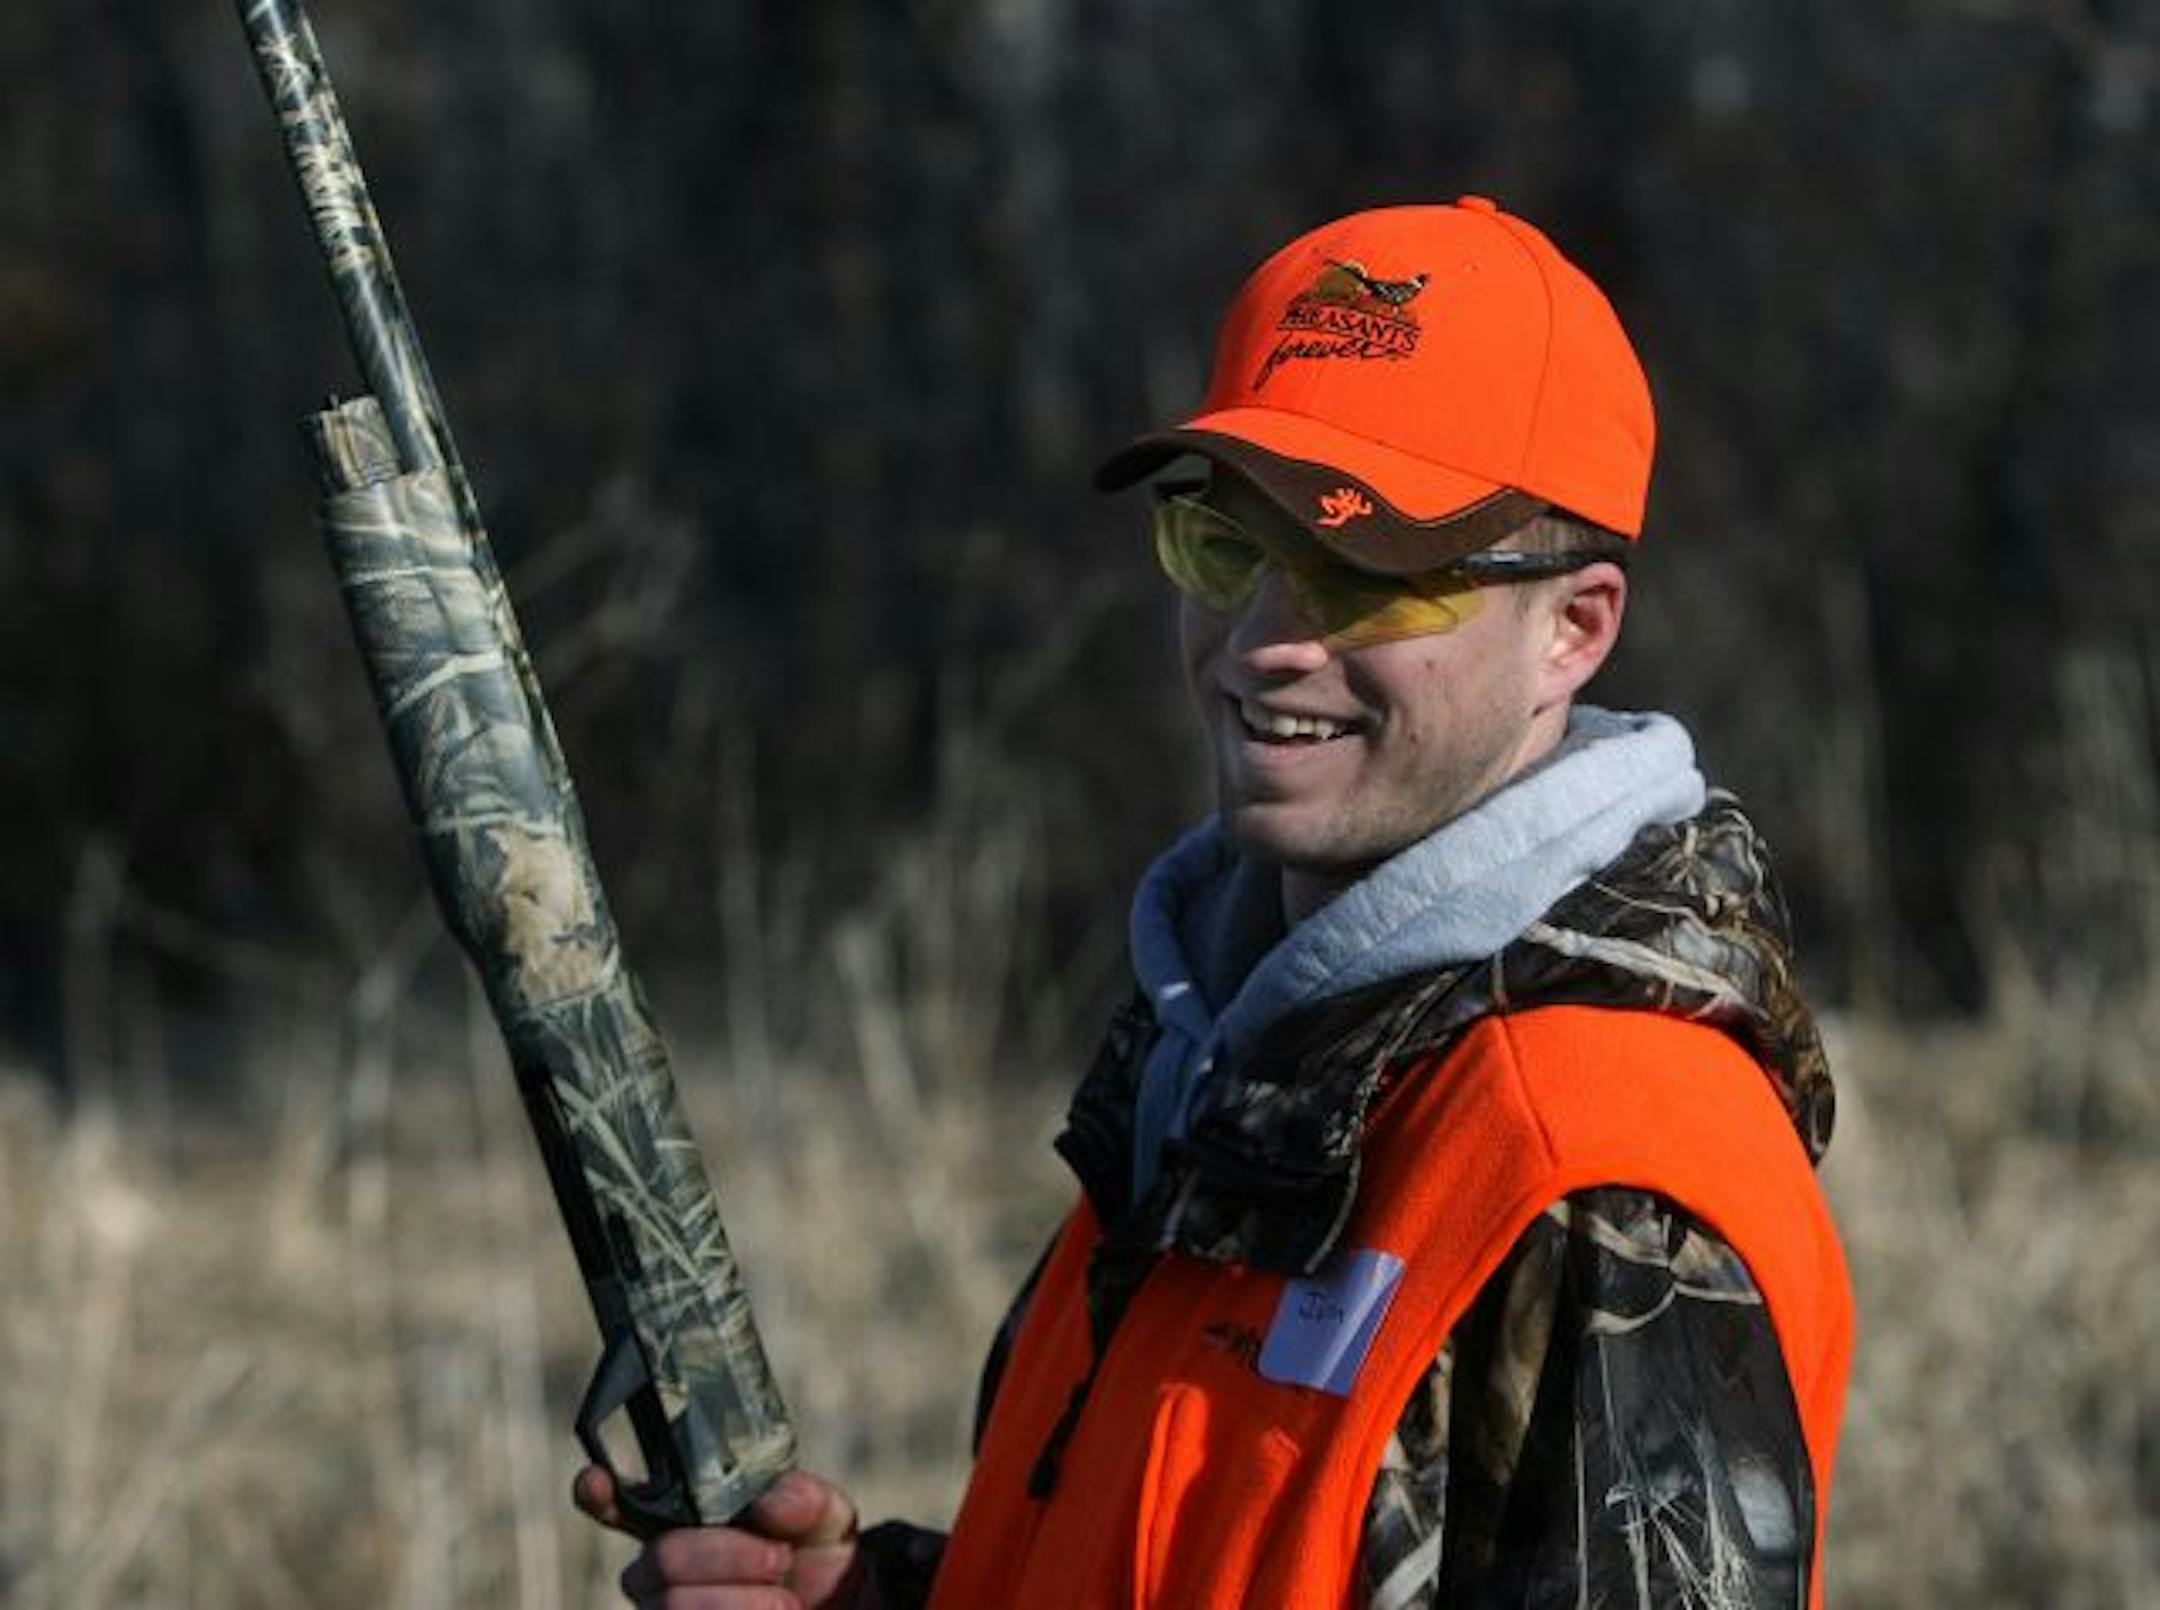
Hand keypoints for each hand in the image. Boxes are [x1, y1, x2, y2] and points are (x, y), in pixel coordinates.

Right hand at [574, 1464, 876, 1608]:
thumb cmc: (815, 1553)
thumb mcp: (825, 1515)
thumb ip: (803, 1498)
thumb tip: (768, 1502)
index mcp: (682, 1517)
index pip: (620, 1502)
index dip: (600, 1492)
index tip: (594, 1480)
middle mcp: (661, 1567)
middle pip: (659, 1560)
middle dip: (726, 1556)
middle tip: (779, 1558)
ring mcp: (666, 1609)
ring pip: (674, 1606)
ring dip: (740, 1602)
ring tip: (786, 1599)